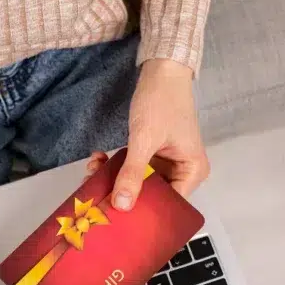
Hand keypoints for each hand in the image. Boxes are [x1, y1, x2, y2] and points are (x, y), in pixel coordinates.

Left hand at [99, 59, 208, 208]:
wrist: (161, 70)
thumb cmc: (162, 101)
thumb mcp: (145, 140)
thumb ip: (132, 173)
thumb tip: (121, 205)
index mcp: (192, 172)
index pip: (169, 205)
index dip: (143, 211)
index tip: (115, 214)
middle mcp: (182, 172)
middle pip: (152, 196)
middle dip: (123, 193)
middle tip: (96, 194)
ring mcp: (166, 163)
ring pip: (138, 183)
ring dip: (115, 179)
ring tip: (92, 173)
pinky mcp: (152, 154)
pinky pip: (133, 168)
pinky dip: (116, 166)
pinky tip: (99, 159)